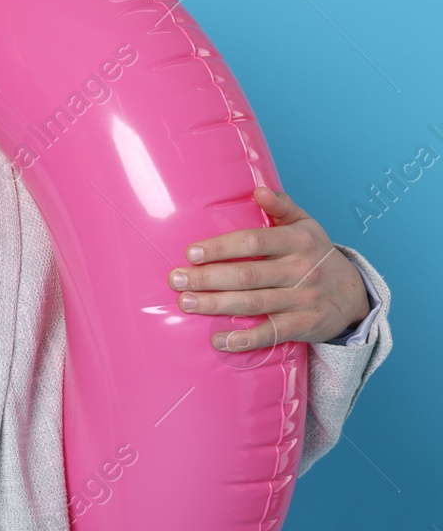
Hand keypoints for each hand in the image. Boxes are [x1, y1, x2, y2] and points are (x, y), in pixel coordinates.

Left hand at [168, 186, 369, 351]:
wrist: (353, 294)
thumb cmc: (316, 254)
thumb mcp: (305, 225)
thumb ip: (281, 206)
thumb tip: (257, 190)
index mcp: (298, 241)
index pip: (253, 241)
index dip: (221, 247)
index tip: (191, 253)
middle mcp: (301, 270)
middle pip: (247, 275)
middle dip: (207, 278)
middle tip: (176, 280)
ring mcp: (303, 300)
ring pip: (254, 304)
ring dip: (216, 305)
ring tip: (186, 303)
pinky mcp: (304, 326)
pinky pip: (271, 333)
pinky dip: (244, 339)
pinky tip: (218, 340)